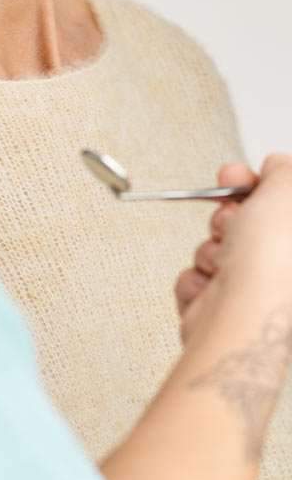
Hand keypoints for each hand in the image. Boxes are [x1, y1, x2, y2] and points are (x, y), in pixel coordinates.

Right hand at [177, 157, 291, 342]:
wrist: (240, 314)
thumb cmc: (273, 263)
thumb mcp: (287, 191)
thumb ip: (284, 171)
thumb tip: (277, 165)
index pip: (277, 205)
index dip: (255, 185)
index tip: (236, 176)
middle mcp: (282, 270)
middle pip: (246, 226)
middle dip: (227, 217)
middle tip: (230, 217)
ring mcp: (254, 292)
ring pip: (217, 251)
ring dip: (210, 250)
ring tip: (221, 259)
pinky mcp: (224, 312)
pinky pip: (198, 280)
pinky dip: (197, 279)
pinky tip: (211, 285)